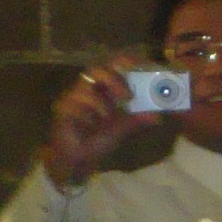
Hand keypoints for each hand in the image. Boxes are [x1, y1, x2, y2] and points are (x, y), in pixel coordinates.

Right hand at [42, 53, 162, 188]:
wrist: (77, 159)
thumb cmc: (97, 139)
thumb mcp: (122, 128)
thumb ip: (137, 119)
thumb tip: (158, 116)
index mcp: (102, 89)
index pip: (112, 66)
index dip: (124, 61)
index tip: (139, 65)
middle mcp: (87, 89)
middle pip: (96, 69)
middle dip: (114, 80)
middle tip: (128, 96)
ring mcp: (73, 98)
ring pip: (85, 88)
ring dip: (101, 104)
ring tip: (107, 118)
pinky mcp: (62, 109)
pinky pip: (74, 105)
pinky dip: (87, 115)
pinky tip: (90, 126)